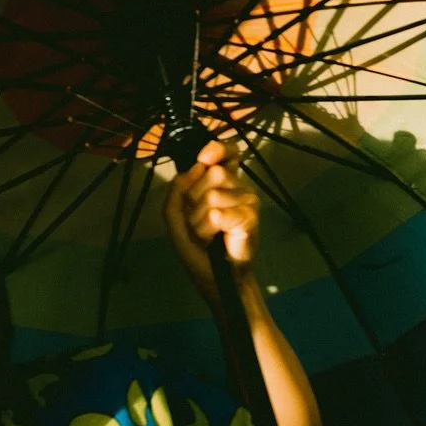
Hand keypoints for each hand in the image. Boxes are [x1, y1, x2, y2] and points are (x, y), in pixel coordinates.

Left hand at [163, 139, 258, 302]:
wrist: (214, 277)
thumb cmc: (198, 246)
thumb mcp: (175, 214)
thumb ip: (178, 188)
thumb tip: (198, 166)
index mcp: (223, 182)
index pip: (228, 152)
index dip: (218, 148)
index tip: (204, 159)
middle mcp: (239, 186)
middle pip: (213, 173)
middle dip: (195, 199)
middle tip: (201, 221)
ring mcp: (248, 200)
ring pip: (212, 195)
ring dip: (198, 220)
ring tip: (207, 233)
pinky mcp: (250, 216)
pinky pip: (216, 213)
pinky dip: (206, 230)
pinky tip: (216, 239)